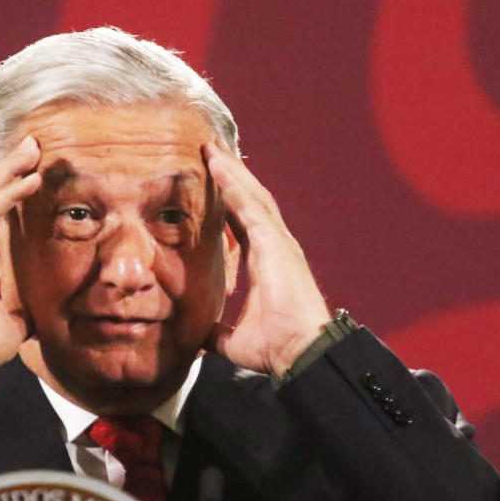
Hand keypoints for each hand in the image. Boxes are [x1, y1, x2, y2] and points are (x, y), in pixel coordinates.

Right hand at [0, 136, 42, 372]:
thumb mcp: (15, 315)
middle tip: (33, 146)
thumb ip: (24, 299)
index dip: (9, 187)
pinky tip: (30, 178)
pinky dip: (10, 190)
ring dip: (10, 168)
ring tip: (33, 149)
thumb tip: (47, 301)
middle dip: (8, 167)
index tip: (33, 171)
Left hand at [204, 141, 331, 375]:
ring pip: (251, 196)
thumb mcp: (233, 340)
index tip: (211, 182)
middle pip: (249, 201)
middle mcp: (274, 246)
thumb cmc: (276, 347)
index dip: (227, 201)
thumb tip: (198, 335)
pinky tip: (219, 166)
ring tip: (211, 148)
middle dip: (231, 175)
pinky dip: (234, 184)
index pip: (242, 222)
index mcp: (265, 262)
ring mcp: (278, 242)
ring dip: (231, 171)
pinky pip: (250, 206)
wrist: (301, 353)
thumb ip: (216, 333)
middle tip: (211, 150)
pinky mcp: (276, 244)